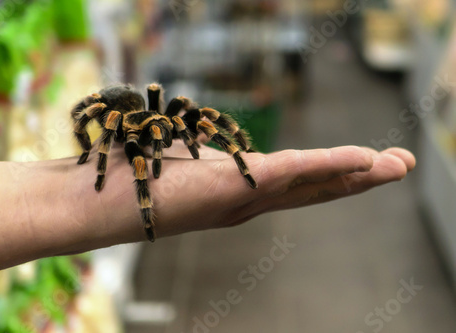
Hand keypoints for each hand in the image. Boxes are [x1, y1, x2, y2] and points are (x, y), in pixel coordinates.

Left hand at [76, 141, 414, 247]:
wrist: (97, 201)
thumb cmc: (131, 176)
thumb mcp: (179, 157)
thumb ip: (199, 155)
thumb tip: (197, 142)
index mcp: (237, 195)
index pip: (295, 187)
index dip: (333, 178)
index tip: (363, 166)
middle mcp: (246, 202)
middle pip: (314, 190)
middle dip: (359, 180)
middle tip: (398, 167)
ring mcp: (243, 197)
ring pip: (313, 184)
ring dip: (358, 174)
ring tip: (397, 166)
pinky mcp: (235, 186)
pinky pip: (294, 173)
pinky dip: (332, 166)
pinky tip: (366, 161)